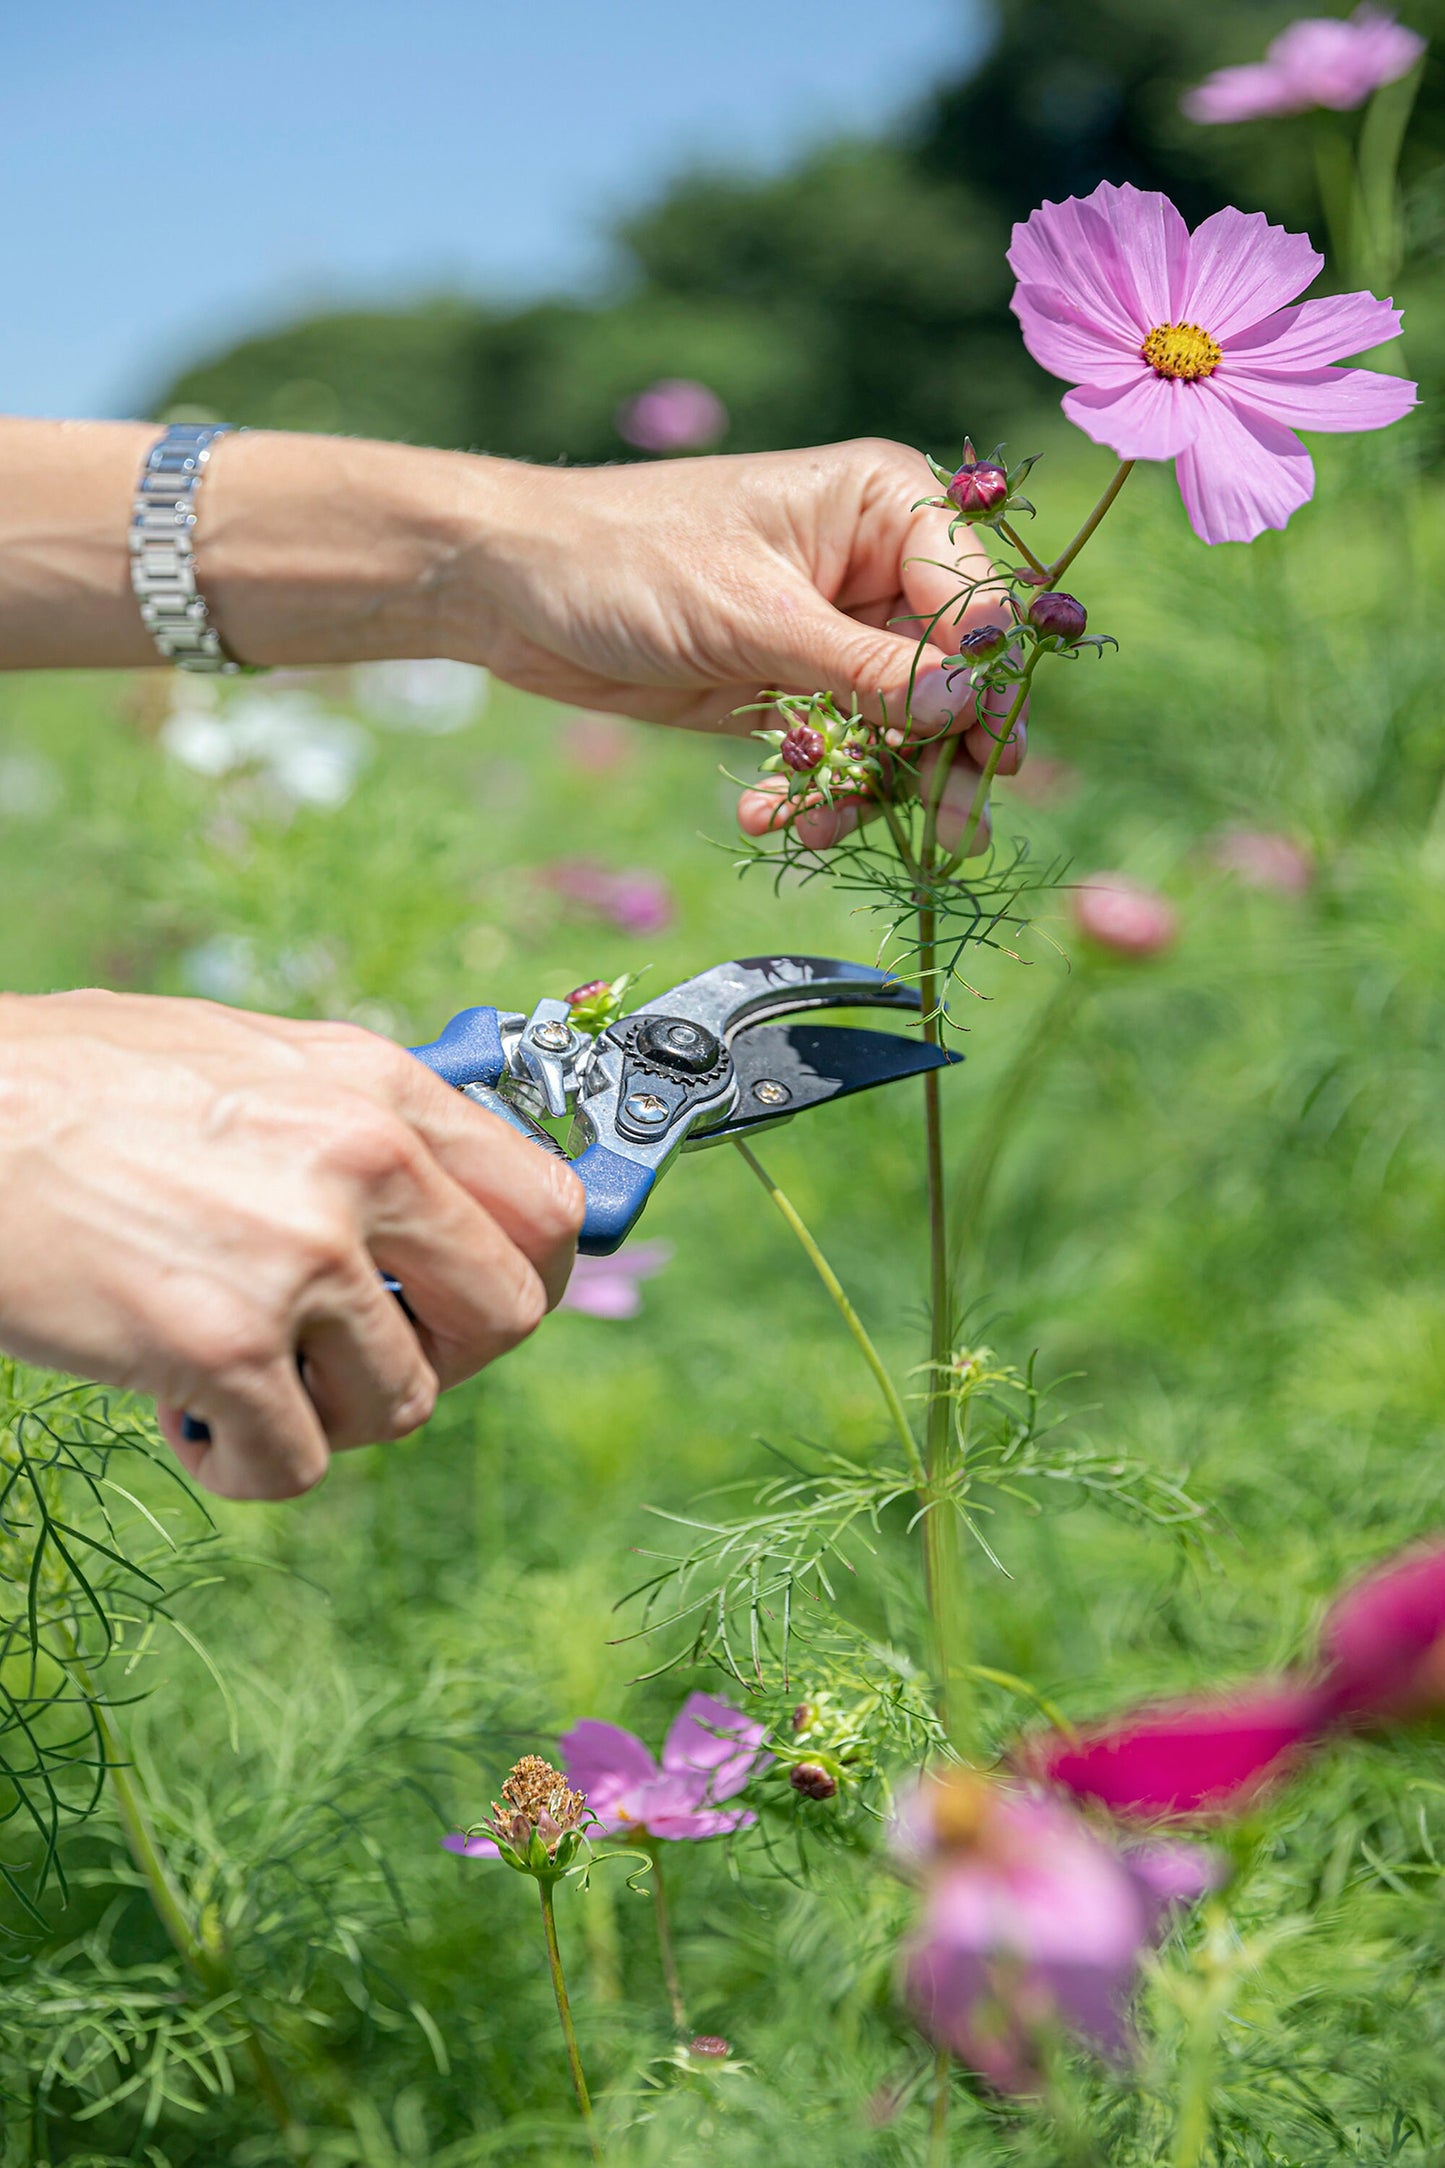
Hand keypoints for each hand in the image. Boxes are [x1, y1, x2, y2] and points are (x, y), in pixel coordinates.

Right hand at [0, 991, 582, 1500]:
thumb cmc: (77, 1086)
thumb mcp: (252, 1060)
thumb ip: (358, 1121)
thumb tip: (443, 1195)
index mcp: (380, 1087)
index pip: (543, 1204)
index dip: (533, 1273)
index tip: (481, 1308)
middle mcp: (365, 1163)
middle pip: (506, 1315)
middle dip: (442, 1358)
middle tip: (360, 1360)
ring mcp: (302, 1257)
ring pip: (401, 1405)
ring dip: (328, 1416)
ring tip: (247, 1380)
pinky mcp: (225, 1345)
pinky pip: (295, 1465)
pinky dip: (247, 1466)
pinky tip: (191, 1423)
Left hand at [452, 437, 1026, 853]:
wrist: (517, 589)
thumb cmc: (629, 562)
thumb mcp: (753, 617)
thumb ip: (864, 667)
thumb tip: (965, 706)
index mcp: (884, 506)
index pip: (978, 601)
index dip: (987, 682)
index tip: (981, 754)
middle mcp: (875, 565)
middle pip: (953, 676)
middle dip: (947, 757)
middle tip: (955, 836)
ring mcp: (835, 631)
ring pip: (900, 728)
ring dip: (875, 790)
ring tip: (830, 835)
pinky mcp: (792, 684)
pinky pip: (839, 751)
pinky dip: (816, 791)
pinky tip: (771, 816)